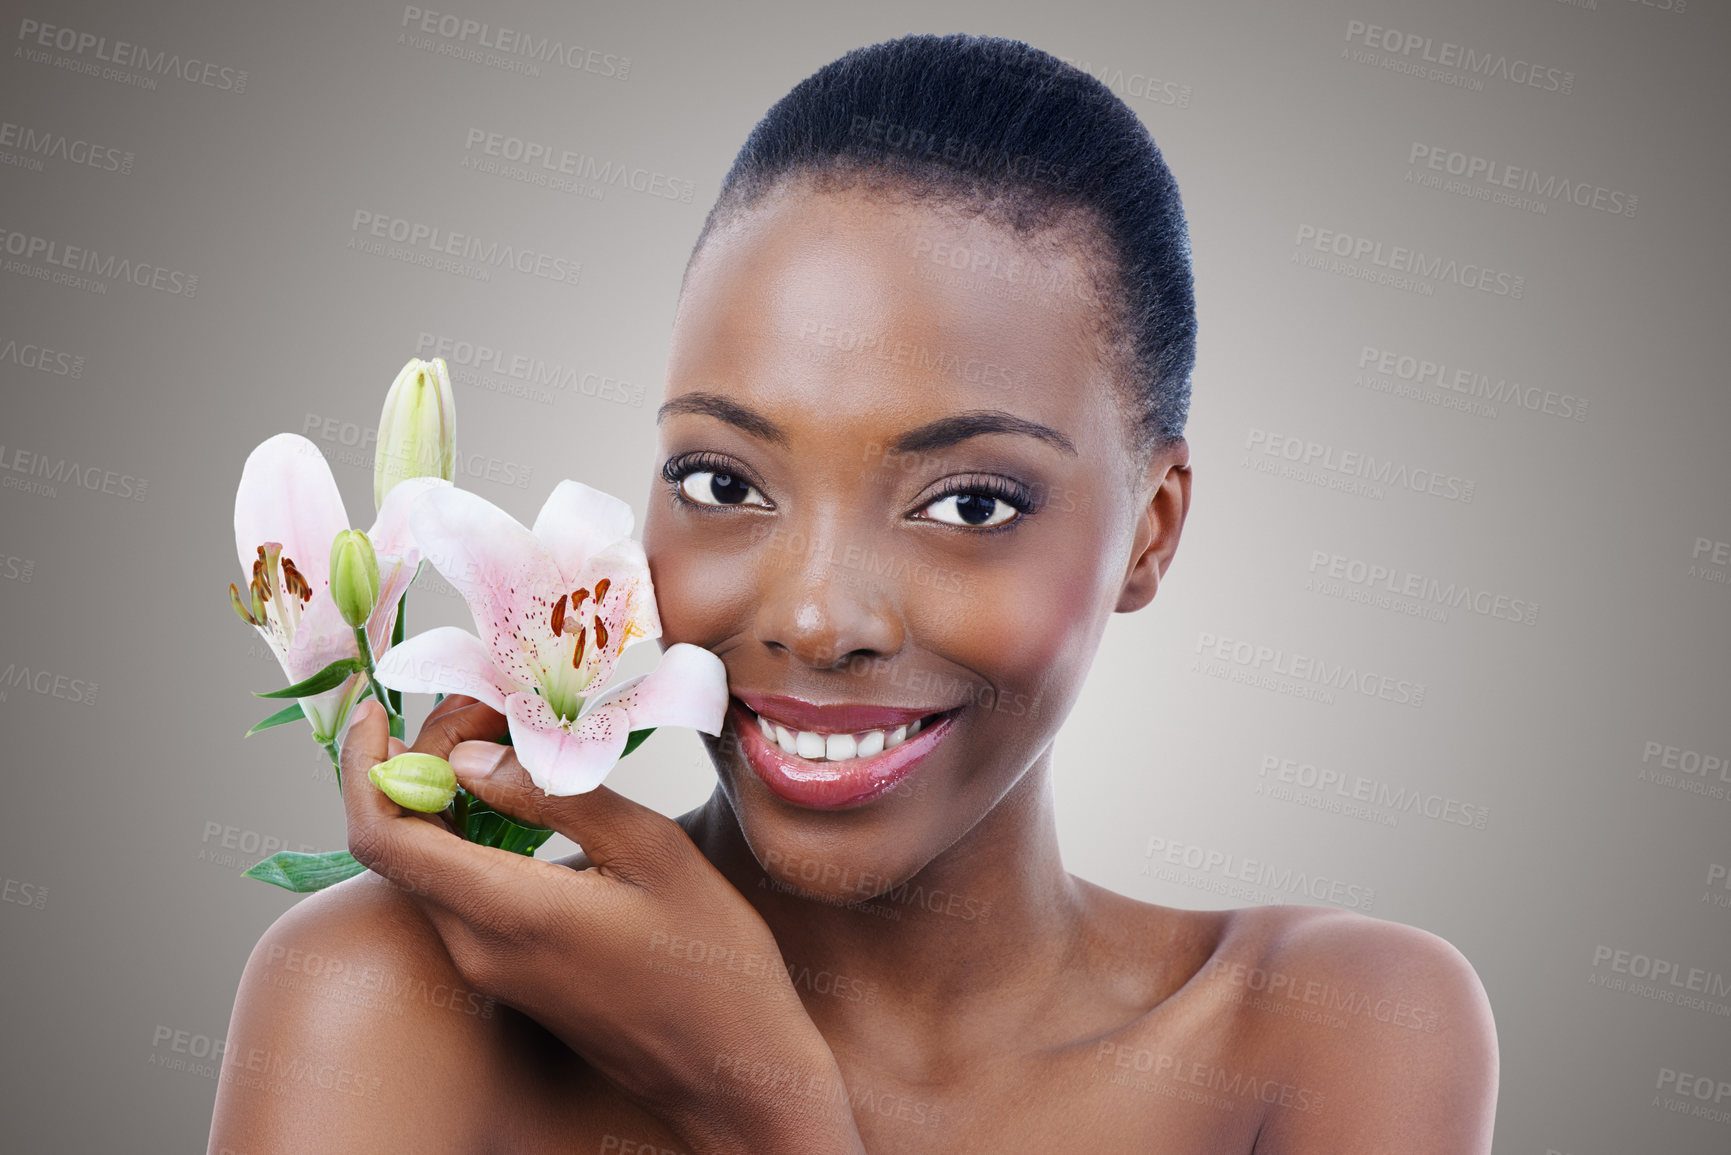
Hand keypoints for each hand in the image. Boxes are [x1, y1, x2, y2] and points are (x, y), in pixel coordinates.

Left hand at [339, 695, 865, 1154]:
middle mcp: (476, 947)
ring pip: (430, 865)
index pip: (382, 836)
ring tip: (508, 740)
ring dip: (447, 796)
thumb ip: (553, 796)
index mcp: (506, 912)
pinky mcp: (509, 974)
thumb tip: (465, 758)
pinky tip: (521, 799)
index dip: (363, 766)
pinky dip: (470, 834)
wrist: (728, 1069)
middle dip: (423, 762)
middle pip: (403, 841)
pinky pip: (462, 892)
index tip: (379, 713)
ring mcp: (489, 967)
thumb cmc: (709, 962)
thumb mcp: (649, 851)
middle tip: (489, 711)